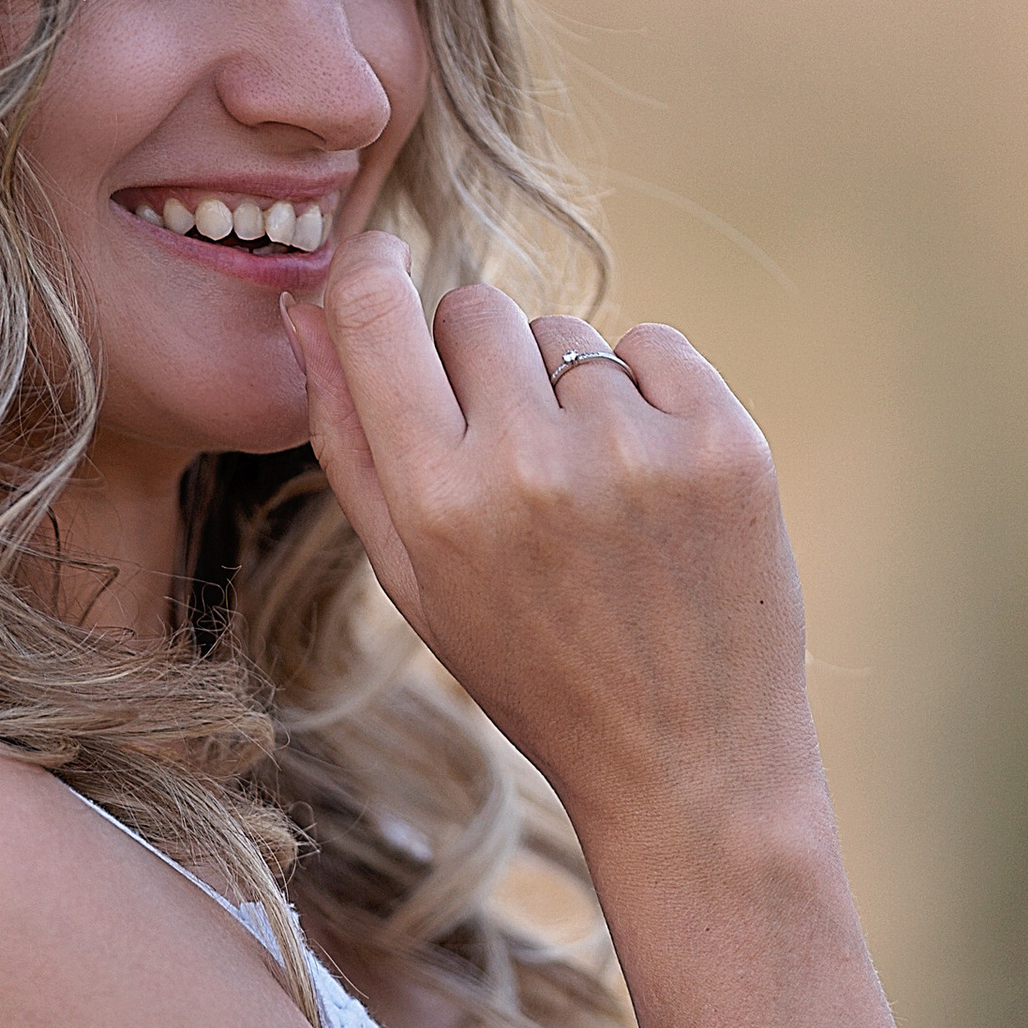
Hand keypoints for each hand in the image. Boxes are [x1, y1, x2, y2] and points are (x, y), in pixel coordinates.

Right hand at [281, 244, 818, 840]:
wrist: (689, 762)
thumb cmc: (533, 673)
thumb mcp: (414, 582)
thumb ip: (348, 443)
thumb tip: (302, 310)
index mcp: (438, 505)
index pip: (378, 314)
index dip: (373, 273)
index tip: (383, 265)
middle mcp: (530, 467)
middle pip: (473, 308)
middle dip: (479, 358)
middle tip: (510, 450)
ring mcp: (636, 450)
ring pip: (565, 334)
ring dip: (567, 390)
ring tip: (592, 496)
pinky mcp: (724, 443)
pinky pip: (653, 344)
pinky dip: (648, 393)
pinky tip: (651, 482)